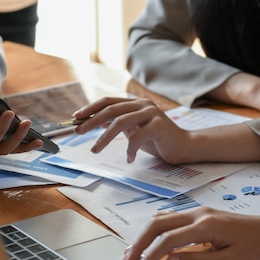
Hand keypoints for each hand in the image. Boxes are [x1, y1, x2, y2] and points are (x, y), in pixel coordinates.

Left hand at [73, 97, 193, 163]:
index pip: (108, 101)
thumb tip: (95, 122)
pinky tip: (129, 159)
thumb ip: (118, 124)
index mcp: (135, 103)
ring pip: (121, 121)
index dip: (91, 108)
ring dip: (105, 137)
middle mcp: (143, 104)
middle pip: (111, 109)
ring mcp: (152, 113)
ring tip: (96, 150)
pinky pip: (138, 137)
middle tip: (79, 132)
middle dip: (92, 121)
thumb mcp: (133, 130)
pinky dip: (129, 149)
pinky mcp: (160, 125)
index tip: (76, 118)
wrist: (183, 147)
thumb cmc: (157, 140)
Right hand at [122, 202, 259, 259]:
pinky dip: (154, 230)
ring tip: (132, 253)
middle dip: (139, 243)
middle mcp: (197, 214)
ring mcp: (196, 211)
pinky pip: (169, 218)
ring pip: (161, 219)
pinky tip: (147, 241)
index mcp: (205, 226)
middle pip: (158, 225)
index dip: (150, 256)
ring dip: (144, 235)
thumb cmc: (255, 247)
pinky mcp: (197, 214)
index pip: (168, 240)